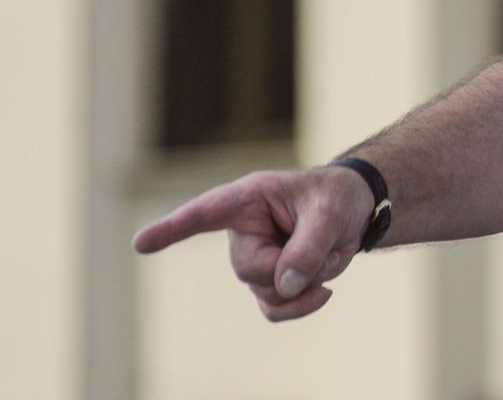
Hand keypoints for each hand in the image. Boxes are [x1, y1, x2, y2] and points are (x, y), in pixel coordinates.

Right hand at [133, 166, 373, 321]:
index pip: (204, 214)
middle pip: (251, 269)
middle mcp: (243, 231)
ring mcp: (253, 260)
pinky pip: (274, 310)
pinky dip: (302, 306)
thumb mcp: (331, 212)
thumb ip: (308, 247)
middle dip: (292, 264)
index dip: (173, 229)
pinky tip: (324, 290)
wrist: (355, 211)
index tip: (141, 242)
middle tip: (323, 238)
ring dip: (305, 283)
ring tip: (326, 251)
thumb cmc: (336, 197)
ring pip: (266, 294)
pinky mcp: (267, 283)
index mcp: (248, 199)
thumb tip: (285, 287)